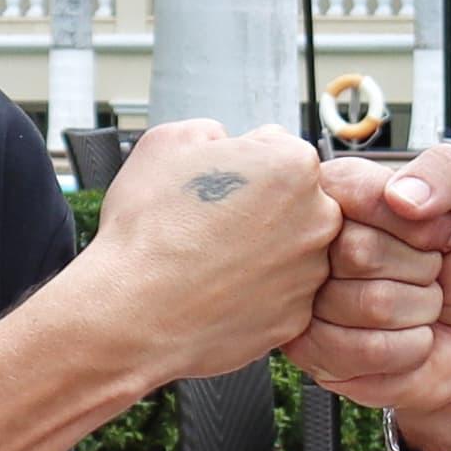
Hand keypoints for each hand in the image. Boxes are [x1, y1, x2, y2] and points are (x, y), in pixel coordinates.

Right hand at [70, 120, 336, 382]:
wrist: (134, 312)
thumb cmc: (148, 230)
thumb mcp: (168, 142)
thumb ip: (213, 132)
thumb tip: (224, 144)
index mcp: (293, 166)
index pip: (279, 151)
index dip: (242, 165)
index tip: (219, 184)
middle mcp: (316, 219)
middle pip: (294, 203)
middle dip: (260, 208)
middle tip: (213, 224)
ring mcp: (310, 274)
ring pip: (290, 252)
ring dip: (260, 252)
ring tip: (211, 260)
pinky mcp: (296, 318)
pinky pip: (280, 296)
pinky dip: (256, 294)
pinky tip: (218, 291)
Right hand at [291, 146, 450, 442]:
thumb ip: (449, 171)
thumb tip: (401, 194)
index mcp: (343, 194)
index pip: (356, 191)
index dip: (412, 221)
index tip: (438, 234)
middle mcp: (316, 245)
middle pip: (357, 250)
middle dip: (419, 268)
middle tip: (428, 273)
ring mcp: (308, 299)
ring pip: (370, 304)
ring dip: (419, 310)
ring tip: (419, 305)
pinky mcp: (314, 351)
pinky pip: (369, 350)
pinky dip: (410, 347)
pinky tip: (408, 337)